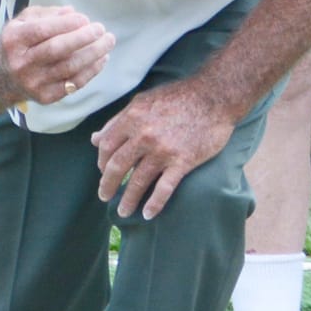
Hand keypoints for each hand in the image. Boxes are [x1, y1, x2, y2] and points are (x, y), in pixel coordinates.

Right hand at [0, 6, 113, 106]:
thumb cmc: (19, 42)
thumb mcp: (23, 21)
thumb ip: (47, 14)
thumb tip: (72, 12)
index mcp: (14, 40)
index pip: (42, 31)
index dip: (66, 24)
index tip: (85, 19)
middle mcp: (21, 63)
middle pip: (56, 50)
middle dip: (83, 38)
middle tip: (101, 29)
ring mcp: (33, 83)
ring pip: (69, 68)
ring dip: (93, 54)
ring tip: (108, 41)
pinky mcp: (45, 97)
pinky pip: (73, 84)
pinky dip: (91, 71)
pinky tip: (102, 58)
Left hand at [91, 79, 233, 219]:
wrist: (214, 97)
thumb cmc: (178, 96)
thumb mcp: (144, 100)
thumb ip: (119, 120)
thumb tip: (95, 139)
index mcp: (132, 118)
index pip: (107, 146)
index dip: (102, 162)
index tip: (103, 172)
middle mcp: (144, 135)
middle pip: (117, 167)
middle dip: (108, 185)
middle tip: (105, 196)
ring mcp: (163, 150)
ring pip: (138, 181)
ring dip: (128, 200)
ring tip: (123, 212)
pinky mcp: (183, 161)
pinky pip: (164, 188)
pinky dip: (154, 204)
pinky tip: (148, 214)